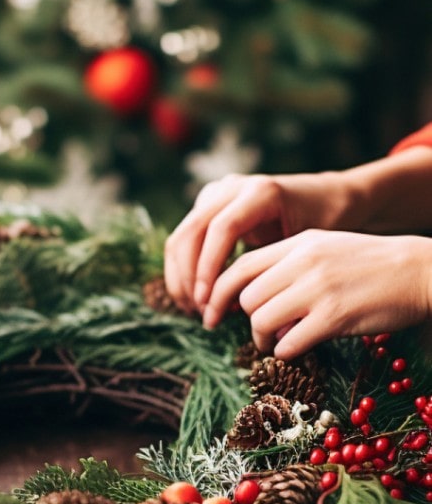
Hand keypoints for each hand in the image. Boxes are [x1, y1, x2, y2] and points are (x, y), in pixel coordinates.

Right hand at [164, 171, 350, 313]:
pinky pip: (183, 239)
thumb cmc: (321, 227)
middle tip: (199, 311)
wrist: (323, 199)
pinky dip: (183, 270)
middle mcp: (232, 187)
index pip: (221, 229)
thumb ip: (275, 272)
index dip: (208, 268)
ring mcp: (216, 194)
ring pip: (180, 237)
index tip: (206, 301)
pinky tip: (195, 298)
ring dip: (181, 277)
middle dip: (188, 277)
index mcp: (261, 193)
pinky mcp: (207, 206)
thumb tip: (254, 316)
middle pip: (191, 232)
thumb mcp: (305, 247)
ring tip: (196, 310)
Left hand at [200, 230, 431, 358]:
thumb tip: (252, 298)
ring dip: (264, 339)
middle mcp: (304, 262)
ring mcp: (318, 289)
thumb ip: (289, 265)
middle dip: (246, 319)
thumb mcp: (326, 249)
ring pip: (261, 319)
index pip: (240, 266)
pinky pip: (288, 342)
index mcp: (299, 243)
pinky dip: (285, 351)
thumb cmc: (371, 265)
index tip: (212, 312)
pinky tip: (297, 349)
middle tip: (260, 332)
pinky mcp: (334, 316)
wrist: (419, 271)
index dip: (219, 293)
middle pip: (247, 297)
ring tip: (278, 342)